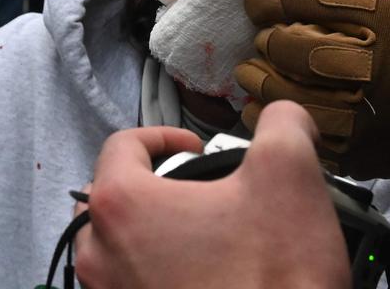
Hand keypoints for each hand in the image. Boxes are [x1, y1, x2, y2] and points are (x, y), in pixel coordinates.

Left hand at [74, 102, 349, 288]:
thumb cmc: (274, 276)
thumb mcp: (290, 174)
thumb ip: (283, 124)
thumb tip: (284, 117)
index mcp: (121, 205)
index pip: (122, 145)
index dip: (167, 136)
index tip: (201, 149)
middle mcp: (99, 256)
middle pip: (106, 199)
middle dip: (150, 187)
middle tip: (198, 194)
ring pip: (111, 250)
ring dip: (147, 234)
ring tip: (201, 238)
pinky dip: (154, 275)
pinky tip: (204, 277)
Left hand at [237, 0, 389, 181]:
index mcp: (389, 19)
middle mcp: (371, 65)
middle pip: (290, 46)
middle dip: (266, 37)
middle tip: (262, 36)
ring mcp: (364, 113)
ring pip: (286, 93)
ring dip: (260, 80)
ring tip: (253, 71)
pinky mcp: (360, 152)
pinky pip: (301, 132)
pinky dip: (277, 117)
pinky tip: (267, 106)